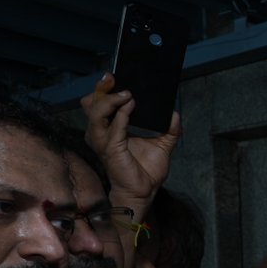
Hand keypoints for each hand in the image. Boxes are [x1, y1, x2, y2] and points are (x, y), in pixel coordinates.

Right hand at [82, 76, 180, 206]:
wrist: (144, 191)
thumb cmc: (146, 170)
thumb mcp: (162, 145)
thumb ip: (169, 129)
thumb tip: (175, 114)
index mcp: (109, 127)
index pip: (99, 102)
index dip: (104, 88)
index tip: (113, 76)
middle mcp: (101, 132)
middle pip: (92, 103)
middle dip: (102, 89)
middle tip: (114, 79)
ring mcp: (102, 140)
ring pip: (96, 112)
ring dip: (111, 100)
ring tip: (127, 94)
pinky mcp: (109, 149)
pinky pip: (113, 127)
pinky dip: (121, 115)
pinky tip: (131, 106)